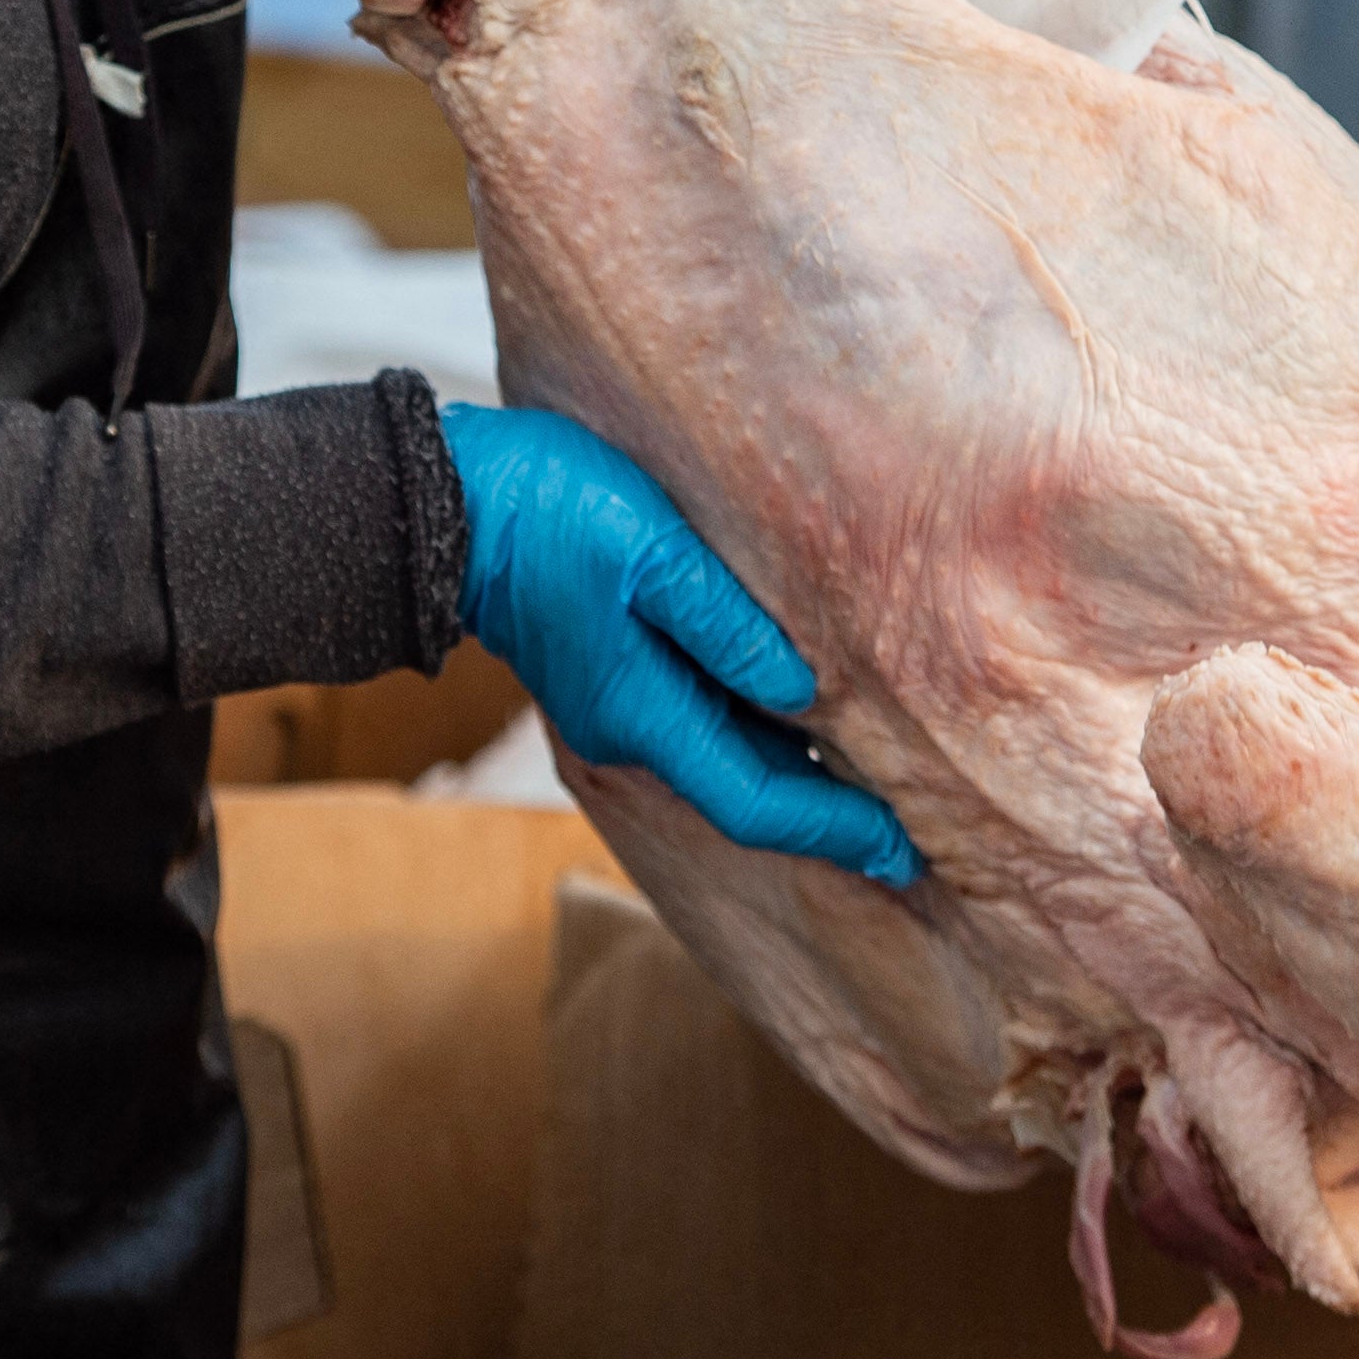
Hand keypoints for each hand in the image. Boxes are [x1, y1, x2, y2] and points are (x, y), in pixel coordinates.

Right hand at [440, 404, 919, 885]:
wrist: (446, 504)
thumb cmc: (550, 511)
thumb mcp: (652, 550)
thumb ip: (728, 623)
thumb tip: (805, 688)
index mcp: (645, 713)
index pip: (757, 802)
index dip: (834, 830)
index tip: (903, 853)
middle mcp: (634, 731)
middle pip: (747, 797)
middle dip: (828, 818)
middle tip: (913, 837)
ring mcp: (620, 708)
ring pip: (727, 766)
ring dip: (798, 779)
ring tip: (877, 784)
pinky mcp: (615, 677)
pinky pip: (705, 729)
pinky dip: (762, 737)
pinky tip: (806, 718)